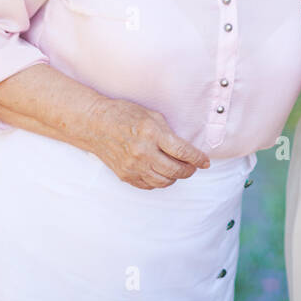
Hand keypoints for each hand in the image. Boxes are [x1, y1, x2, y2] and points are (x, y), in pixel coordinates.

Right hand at [85, 96, 210, 189]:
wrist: (95, 125)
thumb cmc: (124, 114)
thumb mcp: (151, 115)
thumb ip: (168, 132)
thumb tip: (186, 148)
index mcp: (151, 133)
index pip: (182, 151)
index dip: (198, 158)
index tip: (205, 162)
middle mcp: (143, 152)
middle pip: (175, 170)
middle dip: (189, 170)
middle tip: (193, 166)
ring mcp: (133, 166)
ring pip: (164, 181)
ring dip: (175, 177)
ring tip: (178, 169)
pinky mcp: (125, 175)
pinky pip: (149, 185)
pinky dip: (159, 181)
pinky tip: (161, 172)